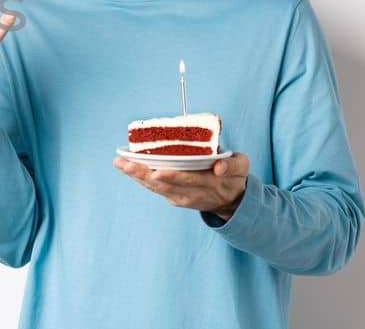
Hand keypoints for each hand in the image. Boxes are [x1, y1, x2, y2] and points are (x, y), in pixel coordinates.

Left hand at [113, 152, 250, 219]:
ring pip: (156, 188)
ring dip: (137, 176)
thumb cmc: (234, 176)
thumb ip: (233, 165)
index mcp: (210, 182)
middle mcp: (193, 192)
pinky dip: (141, 179)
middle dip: (144, 174)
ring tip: (121, 164)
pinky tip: (129, 168)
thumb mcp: (242, 166)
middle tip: (126, 164)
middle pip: (165, 184)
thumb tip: (219, 167)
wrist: (232, 200)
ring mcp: (182, 198)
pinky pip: (155, 189)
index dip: (173, 176)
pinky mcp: (175, 199)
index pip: (190, 179)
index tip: (158, 172)